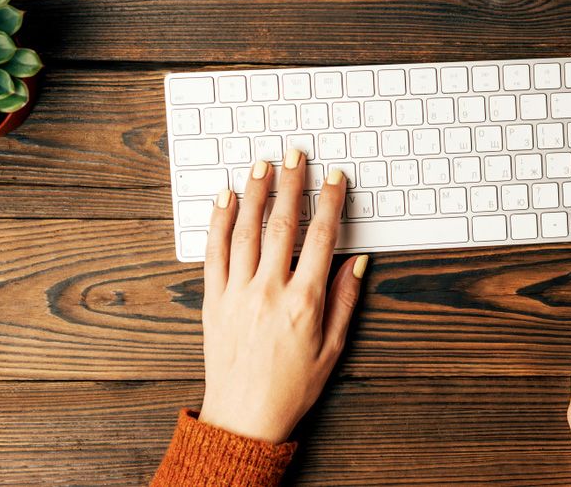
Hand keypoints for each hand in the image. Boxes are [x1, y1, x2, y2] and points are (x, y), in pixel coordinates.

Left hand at [198, 150, 367, 443]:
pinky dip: (218, 223)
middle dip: (290, 184)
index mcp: (304, 302)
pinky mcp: (213, 301)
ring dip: (254, 193)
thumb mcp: (332, 348)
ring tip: (261, 165)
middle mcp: (269, 291)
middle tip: (294, 154)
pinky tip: (224, 199)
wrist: (245, 416)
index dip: (329, 202)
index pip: (321, 238)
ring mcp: (237, 294)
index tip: (334, 178)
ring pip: (245, 231)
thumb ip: (345, 301)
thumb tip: (357, 262)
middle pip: (282, 224)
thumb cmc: (292, 386)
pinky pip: (214, 253)